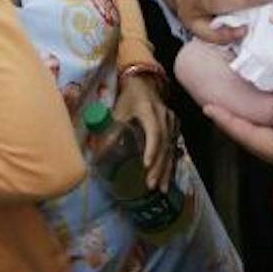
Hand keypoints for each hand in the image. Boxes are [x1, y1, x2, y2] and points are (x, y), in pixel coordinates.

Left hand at [112, 71, 178, 191]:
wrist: (145, 83)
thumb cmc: (128, 97)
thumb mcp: (118, 111)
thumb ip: (111, 131)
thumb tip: (98, 155)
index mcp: (149, 110)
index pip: (154, 132)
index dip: (151, 149)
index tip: (146, 165)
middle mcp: (164, 116)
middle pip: (164, 144)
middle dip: (159, 166)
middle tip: (151, 184)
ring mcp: (171, 122)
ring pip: (171, 148)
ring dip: (166, 169)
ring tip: (161, 188)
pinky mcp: (174, 127)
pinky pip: (173, 148)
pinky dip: (170, 164)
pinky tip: (167, 179)